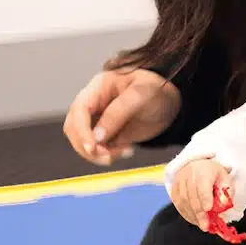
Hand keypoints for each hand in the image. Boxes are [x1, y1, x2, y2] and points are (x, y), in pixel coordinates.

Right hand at [63, 68, 180, 164]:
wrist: (170, 99)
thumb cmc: (156, 89)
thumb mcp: (141, 95)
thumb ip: (118, 113)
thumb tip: (97, 137)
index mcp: (98, 88)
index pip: (79, 110)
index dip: (81, 130)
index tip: (92, 148)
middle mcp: (93, 105)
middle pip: (74, 129)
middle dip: (87, 146)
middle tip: (110, 156)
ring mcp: (98, 120)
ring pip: (84, 142)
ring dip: (98, 154)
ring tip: (124, 152)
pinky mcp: (107, 134)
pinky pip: (99, 149)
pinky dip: (109, 155)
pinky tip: (127, 151)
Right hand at [169, 159, 231, 229]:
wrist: (197, 165)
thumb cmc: (214, 174)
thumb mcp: (225, 179)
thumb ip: (226, 192)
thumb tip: (223, 206)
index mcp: (204, 170)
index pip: (203, 185)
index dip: (205, 198)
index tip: (208, 209)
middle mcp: (189, 174)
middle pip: (192, 196)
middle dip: (199, 213)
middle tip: (206, 226)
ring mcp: (179, 181)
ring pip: (183, 201)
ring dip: (193, 215)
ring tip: (201, 225)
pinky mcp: (173, 189)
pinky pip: (177, 203)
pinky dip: (186, 214)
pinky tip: (194, 220)